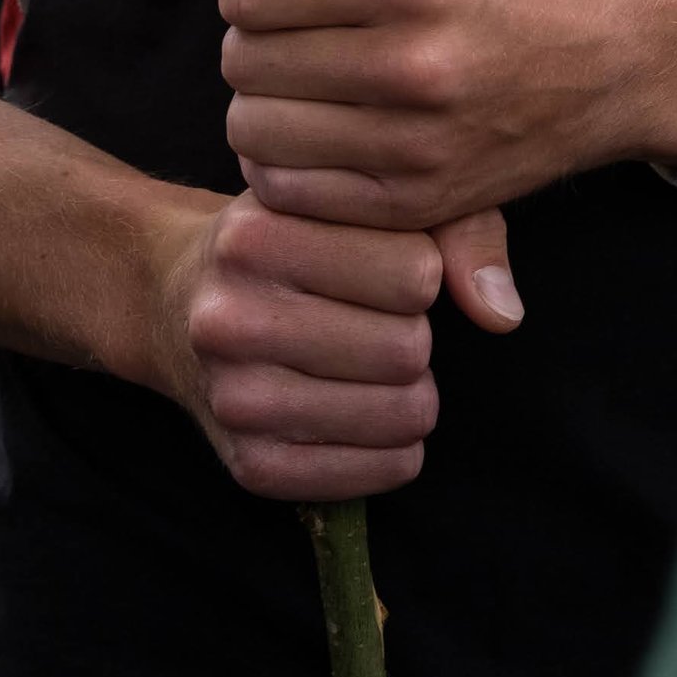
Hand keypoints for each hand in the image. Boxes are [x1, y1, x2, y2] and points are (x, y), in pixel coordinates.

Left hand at [144, 0, 676, 236]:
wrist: (602, 54)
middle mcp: (410, 61)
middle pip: (243, 66)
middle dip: (255, 45)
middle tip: (302, 35)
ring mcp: (417, 142)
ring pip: (254, 136)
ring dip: (265, 108)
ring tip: (312, 84)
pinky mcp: (420, 203)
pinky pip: (291, 194)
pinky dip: (290, 166)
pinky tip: (329, 133)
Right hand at [144, 189, 444, 501]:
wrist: (175, 299)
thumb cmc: (289, 241)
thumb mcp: (344, 201)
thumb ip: (443, 229)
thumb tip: (501, 312)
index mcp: (256, 234)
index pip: (415, 272)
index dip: (422, 272)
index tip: (394, 267)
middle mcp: (231, 317)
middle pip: (408, 348)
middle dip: (416, 336)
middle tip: (386, 323)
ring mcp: (234, 398)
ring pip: (398, 414)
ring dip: (411, 395)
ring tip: (380, 369)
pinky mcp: (246, 466)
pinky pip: (371, 476)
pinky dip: (392, 451)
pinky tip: (367, 414)